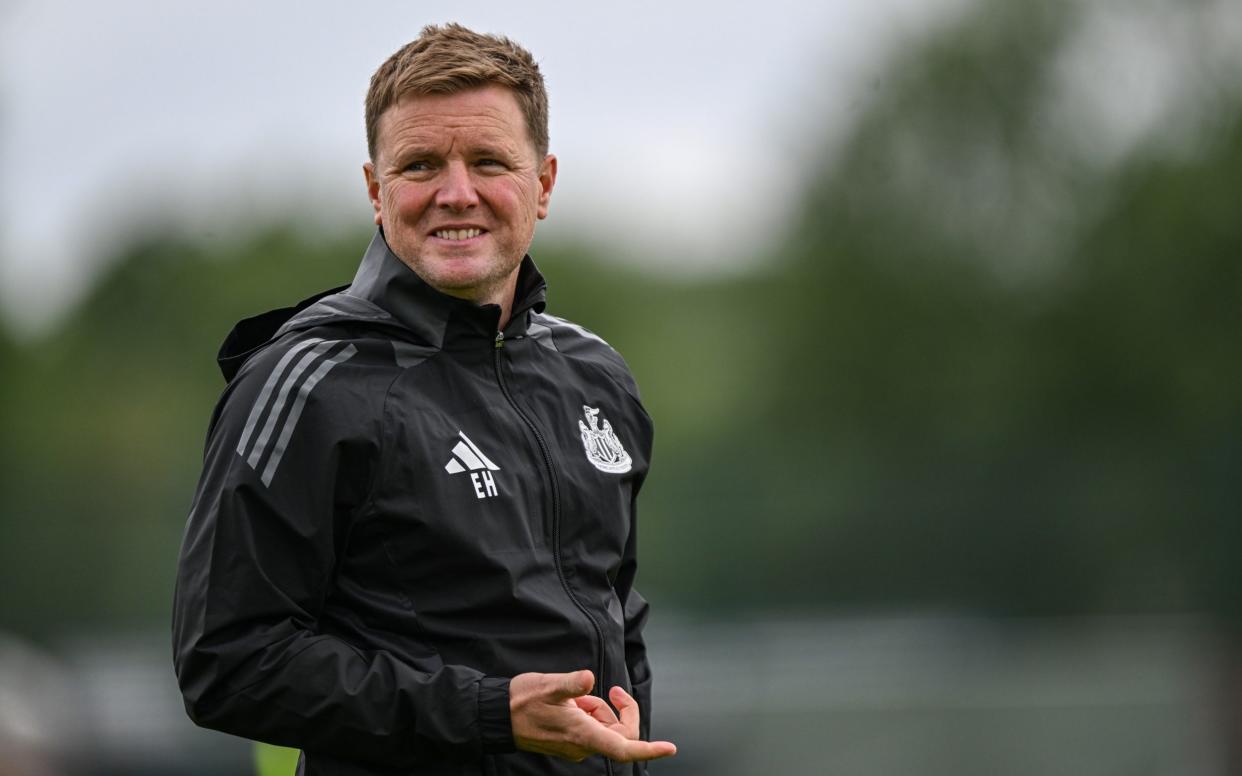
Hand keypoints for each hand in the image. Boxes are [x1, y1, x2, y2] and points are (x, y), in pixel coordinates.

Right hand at [509, 670, 676, 762]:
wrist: (499, 715)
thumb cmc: (522, 701)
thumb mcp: (548, 686)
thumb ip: (571, 684)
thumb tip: (588, 678)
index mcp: (582, 734)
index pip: (623, 747)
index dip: (648, 749)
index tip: (669, 748)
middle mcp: (583, 744)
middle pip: (622, 735)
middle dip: (623, 711)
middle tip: (613, 689)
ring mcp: (577, 744)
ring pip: (608, 730)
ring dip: (603, 710)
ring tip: (581, 696)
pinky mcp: (571, 740)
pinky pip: (594, 728)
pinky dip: (592, 713)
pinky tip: (576, 703)